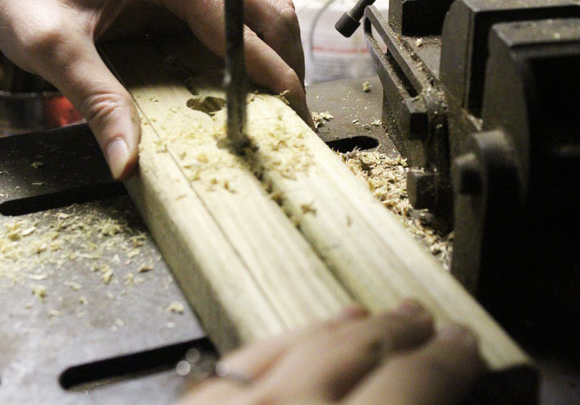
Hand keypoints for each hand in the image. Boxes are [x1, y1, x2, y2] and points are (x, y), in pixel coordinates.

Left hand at [0, 0, 309, 178]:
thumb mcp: (56, 50)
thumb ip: (99, 103)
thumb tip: (128, 160)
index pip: (239, 26)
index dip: (271, 72)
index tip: (292, 109)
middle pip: (266, 7)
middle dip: (288, 59)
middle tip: (294, 110)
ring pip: (257, 5)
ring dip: (274, 50)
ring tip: (279, 97)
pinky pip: (230, 11)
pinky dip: (247, 44)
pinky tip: (243, 76)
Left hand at [181, 301, 483, 403]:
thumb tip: (446, 398)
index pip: (416, 380)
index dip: (449, 359)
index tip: (463, 344)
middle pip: (360, 349)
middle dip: (402, 332)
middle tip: (426, 321)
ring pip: (304, 343)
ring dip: (347, 328)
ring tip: (375, 316)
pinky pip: (248, 359)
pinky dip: (287, 342)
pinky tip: (305, 335)